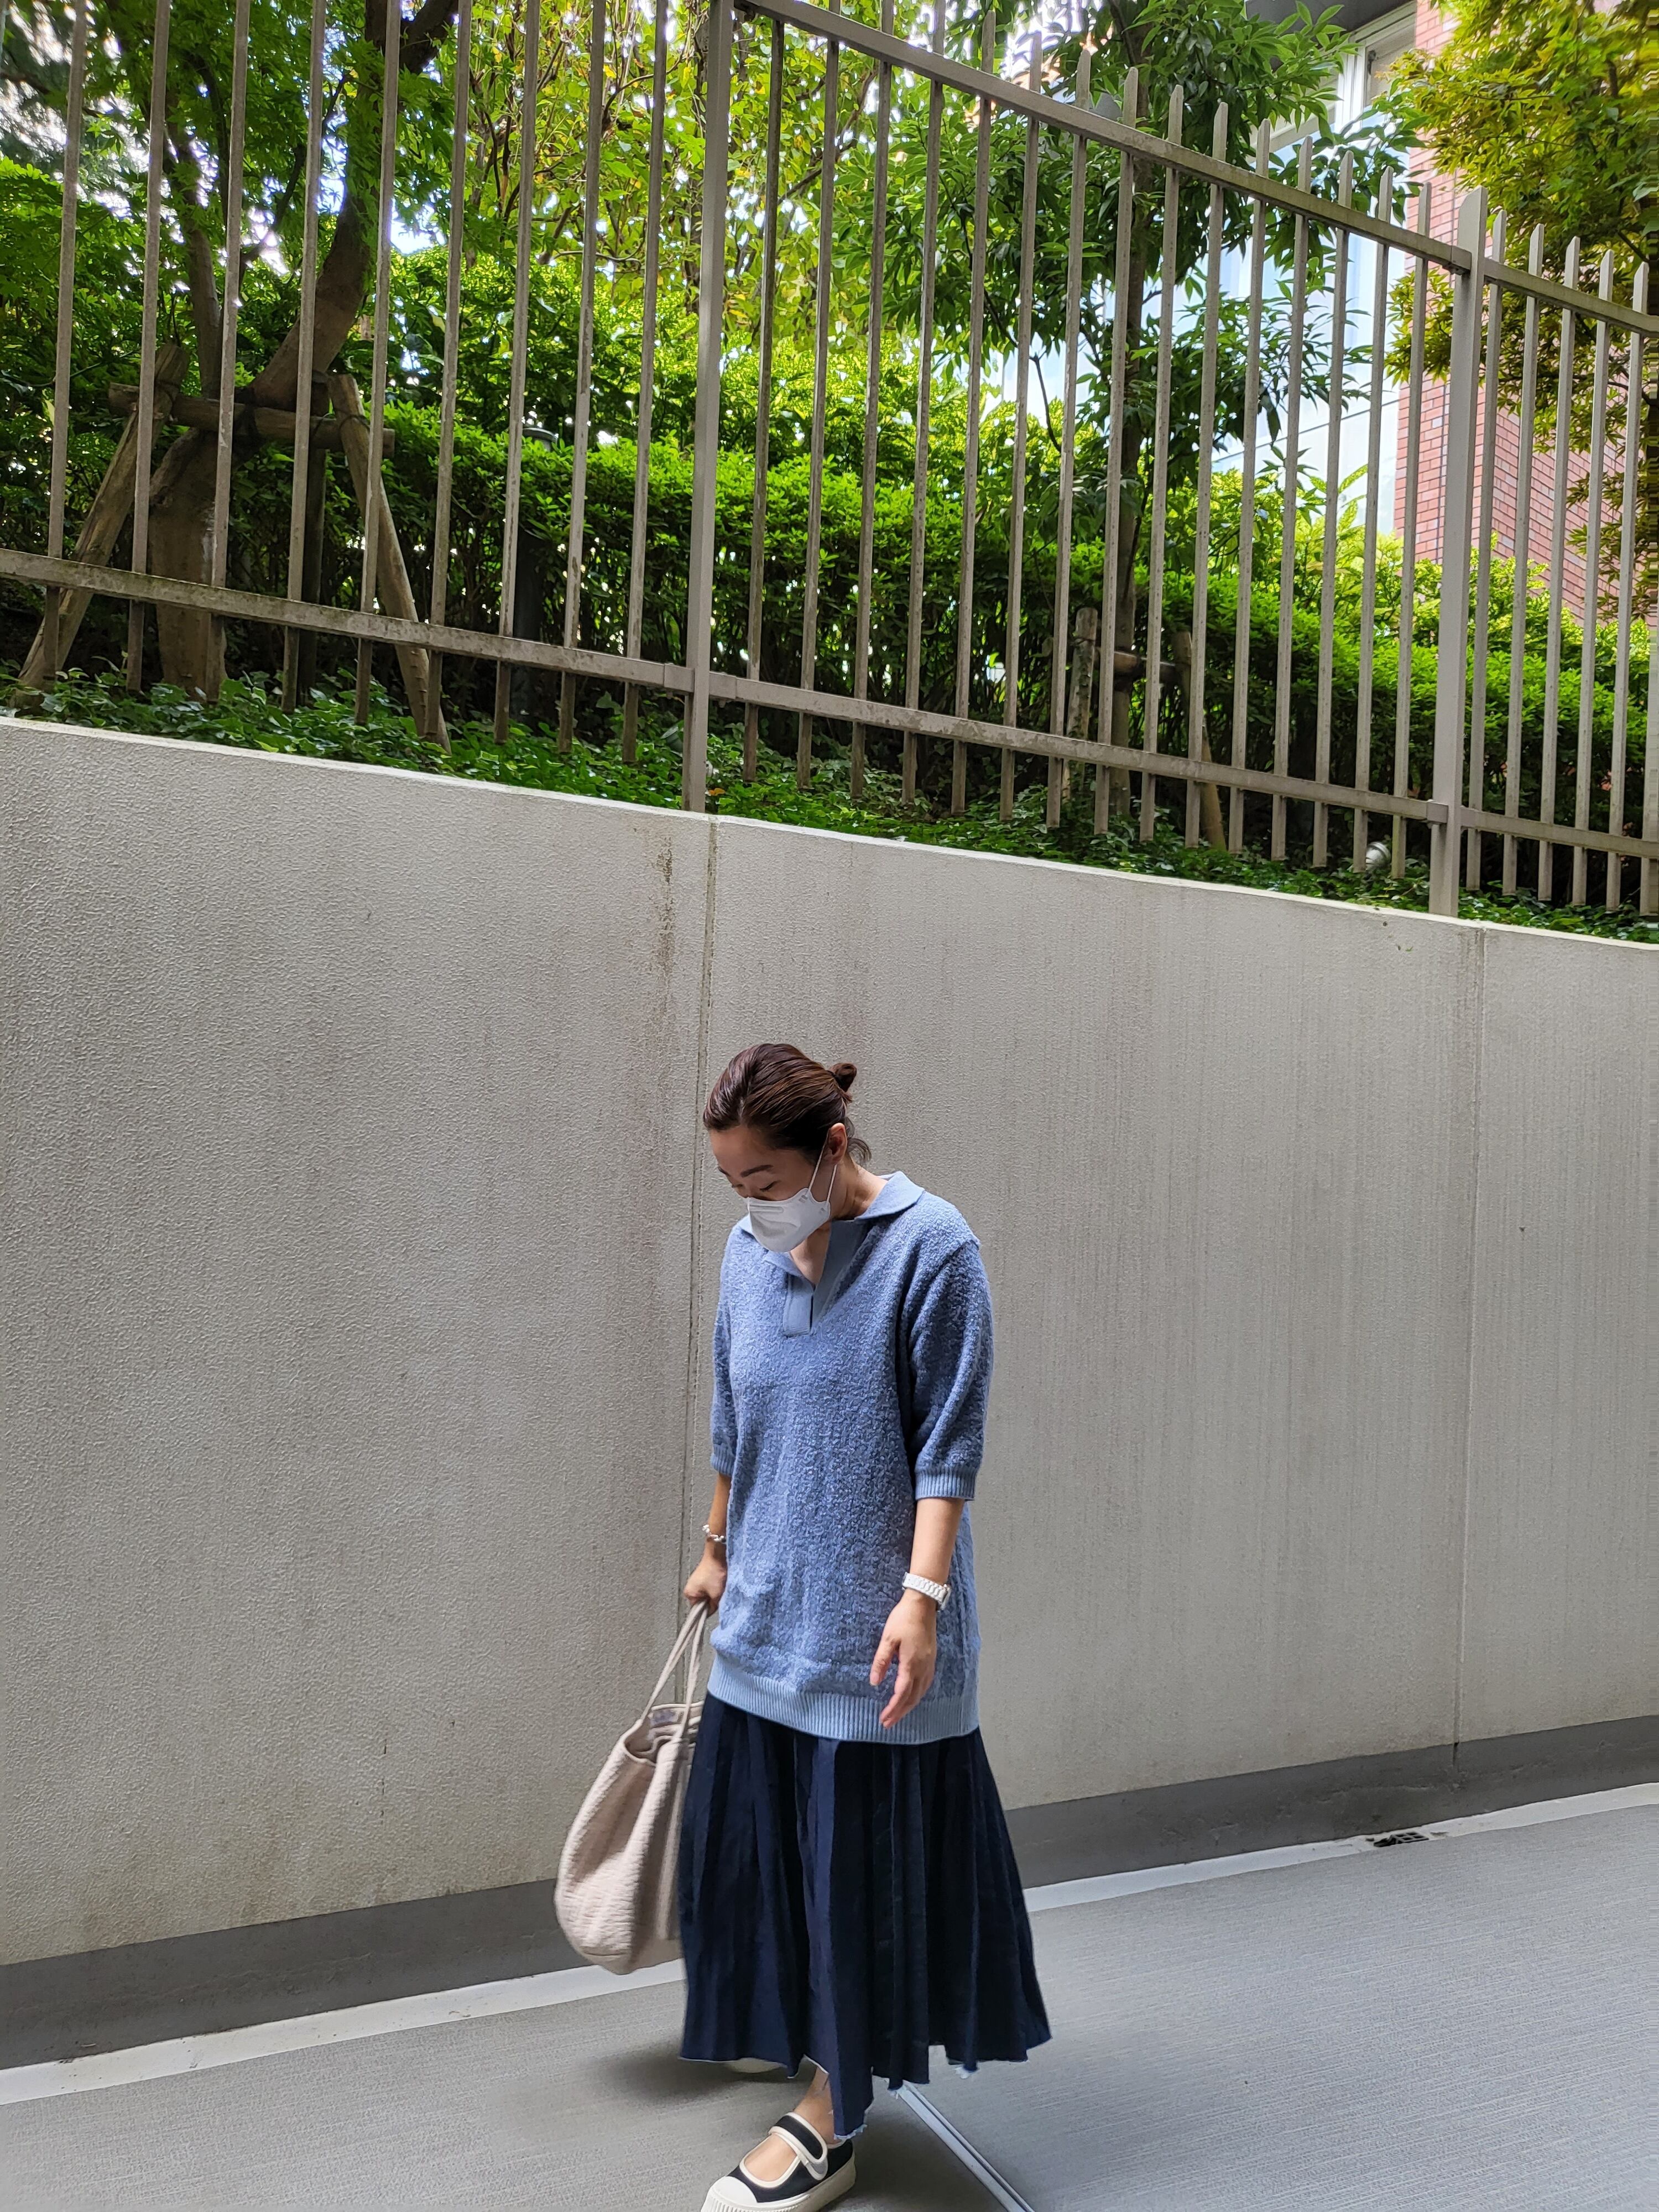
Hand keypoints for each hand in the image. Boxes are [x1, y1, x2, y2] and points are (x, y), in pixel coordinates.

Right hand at [683, 1546, 725, 1610]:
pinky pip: (709, 1587)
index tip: (715, 1605)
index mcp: (689, 1593)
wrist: (717, 1555)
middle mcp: (690, 1587)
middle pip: (703, 1602)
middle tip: (718, 1594)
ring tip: (719, 1586)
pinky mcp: (703, 1577)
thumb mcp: (716, 1594)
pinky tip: (719, 1581)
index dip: (709, 1609)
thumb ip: (713, 1606)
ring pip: (707, 1594)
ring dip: (714, 1593)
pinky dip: (715, 1586)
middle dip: (712, 1600)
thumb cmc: (714, 1571)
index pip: (699, 1610)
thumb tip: (712, 1610)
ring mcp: (696, 1581)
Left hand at [870, 1590, 937, 1729]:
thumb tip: (874, 1682)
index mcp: (911, 1663)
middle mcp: (923, 1667)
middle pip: (913, 1697)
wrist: (923, 1603)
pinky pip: (926, 1683)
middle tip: (888, 1723)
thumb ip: (881, 1661)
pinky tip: (913, 1696)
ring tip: (898, 1714)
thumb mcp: (887, 1638)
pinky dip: (918, 1695)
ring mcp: (929, 1663)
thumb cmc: (903, 1618)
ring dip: (909, 1705)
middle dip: (900, 1712)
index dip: (893, 1708)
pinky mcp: (931, 1658)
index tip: (883, 1719)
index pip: (902, 1693)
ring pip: (921, 1692)